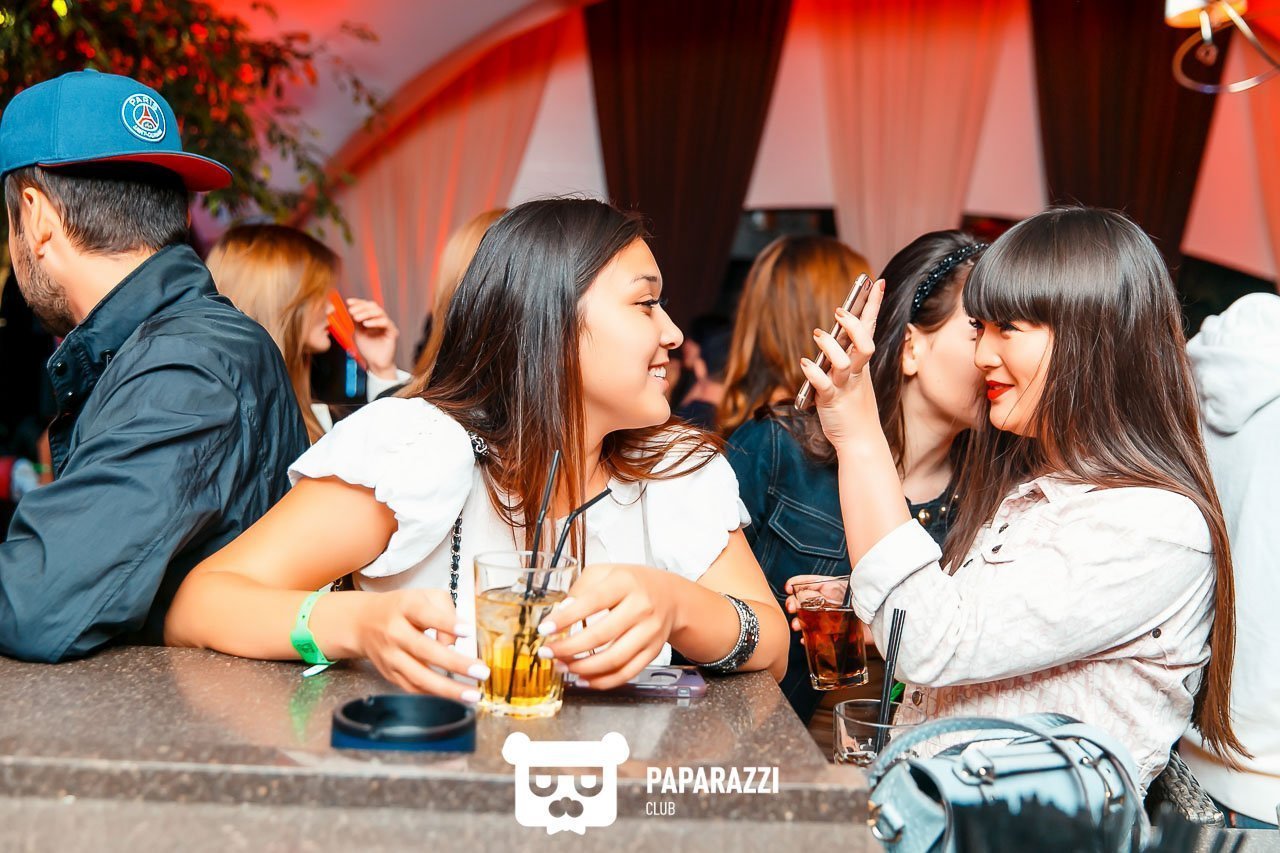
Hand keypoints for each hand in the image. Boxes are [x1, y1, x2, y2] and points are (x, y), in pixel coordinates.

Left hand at [347, 297, 399, 379]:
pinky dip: (375, 321)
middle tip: (351, 312)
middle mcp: (381, 320)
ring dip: (366, 313)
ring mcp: (388, 325)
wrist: (375, 363)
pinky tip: (365, 324)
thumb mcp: (358, 332)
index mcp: (373, 319)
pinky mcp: (392, 332)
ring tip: (356, 318)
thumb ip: (356, 321)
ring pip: (379, 312)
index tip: (349, 302)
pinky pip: (385, 322)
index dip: (358, 302)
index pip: (367, 306)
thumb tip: (351, 308)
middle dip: (361, 307)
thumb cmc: (368, 349)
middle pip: (374, 306)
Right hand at [354, 589, 488, 701]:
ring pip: (418, 676)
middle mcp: (394, 633)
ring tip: (472, 694)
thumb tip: (454, 641)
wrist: (363, 623)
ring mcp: (390, 656)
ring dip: (447, 689)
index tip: (468, 631)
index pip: (426, 614)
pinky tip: (453, 698)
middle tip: (481, 671)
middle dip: (455, 664)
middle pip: (424, 650)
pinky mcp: (389, 674)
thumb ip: (445, 611)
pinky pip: (412, 688)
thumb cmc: (402, 608)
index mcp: (405, 607)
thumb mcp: (425, 596)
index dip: (447, 623)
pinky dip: (433, 696)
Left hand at [538, 564, 677, 689]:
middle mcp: (641, 607)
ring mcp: (649, 632)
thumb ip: (581, 589)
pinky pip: (626, 672)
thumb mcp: (605, 572)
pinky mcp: (653, 652)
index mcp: (625, 583)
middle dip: (568, 648)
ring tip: (562, 666)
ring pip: (614, 659)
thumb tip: (560, 614)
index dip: (566, 618)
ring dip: (583, 667)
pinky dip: (603, 680)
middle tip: (548, 652)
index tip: (545, 629)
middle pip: (601, 635)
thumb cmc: (631, 583)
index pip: (592, 602)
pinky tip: (584, 678)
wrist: (670, 596)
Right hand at [783, 574, 874, 649]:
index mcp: (834, 588)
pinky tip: (805, 640)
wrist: (887, 621)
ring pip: (811, 618)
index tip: (788, 588)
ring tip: (797, 626)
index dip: (798, 583)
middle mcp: (832, 602)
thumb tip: (806, 594)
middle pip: (807, 600)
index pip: (811, 582)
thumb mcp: (849, 594)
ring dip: (800, 621)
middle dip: (795, 603)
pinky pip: (820, 635)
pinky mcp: (839, 633)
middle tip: (791, 608)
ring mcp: (833, 618)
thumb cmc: (872, 602)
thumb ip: (829, 592)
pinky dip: (810, 638)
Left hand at [798, 279, 885, 449]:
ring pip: (844, 362)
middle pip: (864, 343)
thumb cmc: (853, 407)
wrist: (861, 440)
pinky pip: (824, 385)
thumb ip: (844, 358)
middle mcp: (857, 372)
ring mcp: (846, 386)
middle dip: (853, 325)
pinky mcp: (832, 401)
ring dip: (831, 347)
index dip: (874, 306)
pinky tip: (805, 364)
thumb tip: (829, 336)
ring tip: (818, 336)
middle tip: (840, 311)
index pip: (870, 329)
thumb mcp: (853, 378)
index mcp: (862, 364)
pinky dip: (814, 373)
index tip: (877, 282)